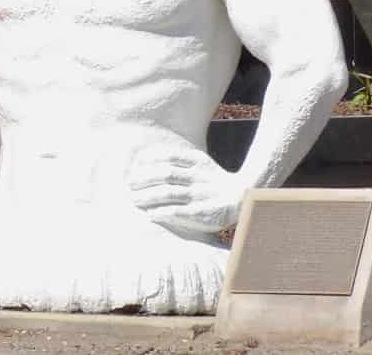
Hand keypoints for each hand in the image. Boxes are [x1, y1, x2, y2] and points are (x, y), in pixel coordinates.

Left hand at [126, 143, 245, 233]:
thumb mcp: (202, 163)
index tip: (135, 165)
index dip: (150, 159)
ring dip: (148, 196)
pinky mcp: (202, 213)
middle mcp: (198, 177)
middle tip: (129, 184)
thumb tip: (148, 158)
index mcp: (198, 162)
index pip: (169, 156)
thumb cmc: (215, 181)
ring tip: (133, 199)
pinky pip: (178, 211)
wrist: (242, 198)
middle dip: (144, 178)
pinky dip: (162, 213)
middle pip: (165, 174)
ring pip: (168, 192)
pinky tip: (150, 215)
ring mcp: (200, 195)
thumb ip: (180, 159)